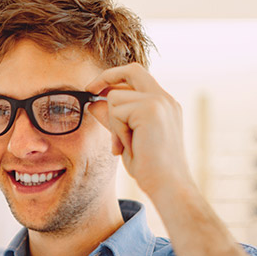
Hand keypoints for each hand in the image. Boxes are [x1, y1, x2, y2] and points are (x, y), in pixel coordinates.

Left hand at [86, 63, 194, 200]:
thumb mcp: (126, 138)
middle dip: (106, 76)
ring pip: (116, 97)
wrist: (168, 186)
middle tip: (89, 89)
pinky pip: (116, 111)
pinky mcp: (150, 109)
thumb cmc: (150, 168)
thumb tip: (94, 103)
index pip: (138, 77)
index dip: (115, 79)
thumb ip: (113, 119)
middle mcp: (165, 99)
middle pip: (131, 69)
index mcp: (165, 104)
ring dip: (113, 124)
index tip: (96, 89)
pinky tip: (129, 146)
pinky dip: (117, 130)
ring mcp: (160, 102)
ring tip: (125, 145)